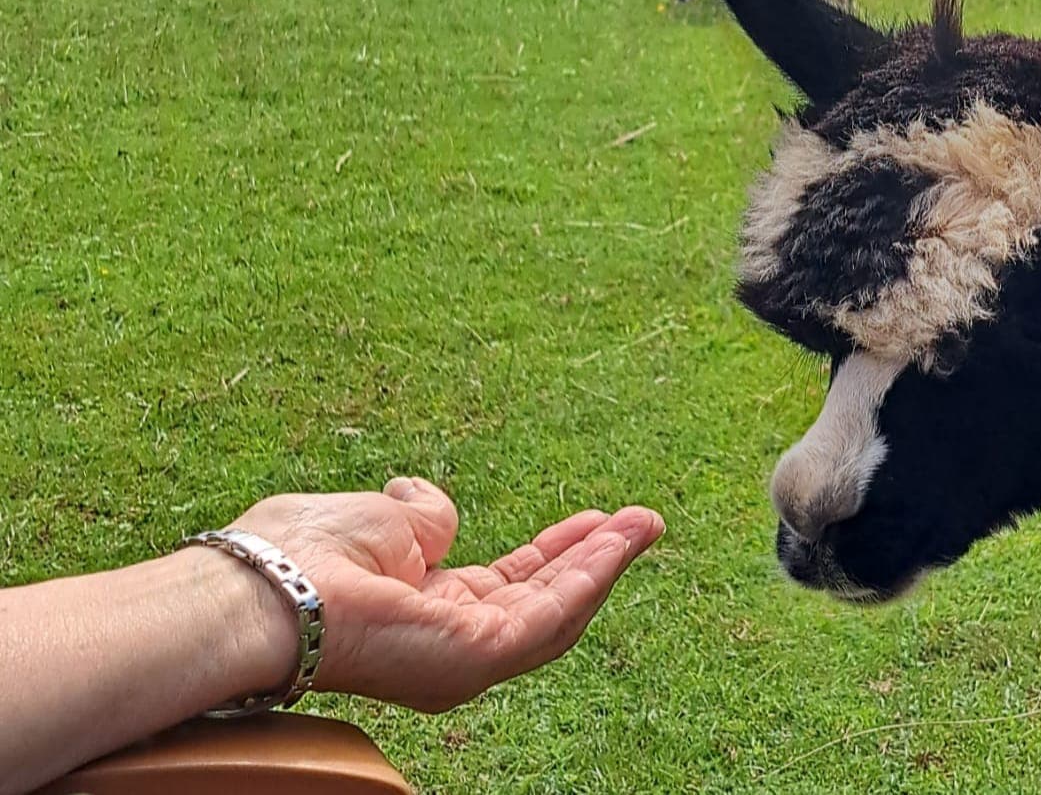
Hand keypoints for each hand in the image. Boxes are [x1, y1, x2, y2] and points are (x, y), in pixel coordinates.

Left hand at [230, 478, 664, 711]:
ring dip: (604, 564)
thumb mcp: (381, 520)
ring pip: (555, 610)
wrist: (271, 584)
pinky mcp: (477, 657)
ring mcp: (464, 656)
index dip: (553, 549)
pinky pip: (548, 616)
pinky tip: (615, 543)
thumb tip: (428, 507)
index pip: (506, 583)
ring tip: (645, 524)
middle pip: (541, 598)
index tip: (593, 518)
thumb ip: (421, 519)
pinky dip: (590, 577)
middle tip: (640, 521)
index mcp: (423, 609)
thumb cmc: (304, 552)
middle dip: (594, 558)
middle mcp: (448, 642)